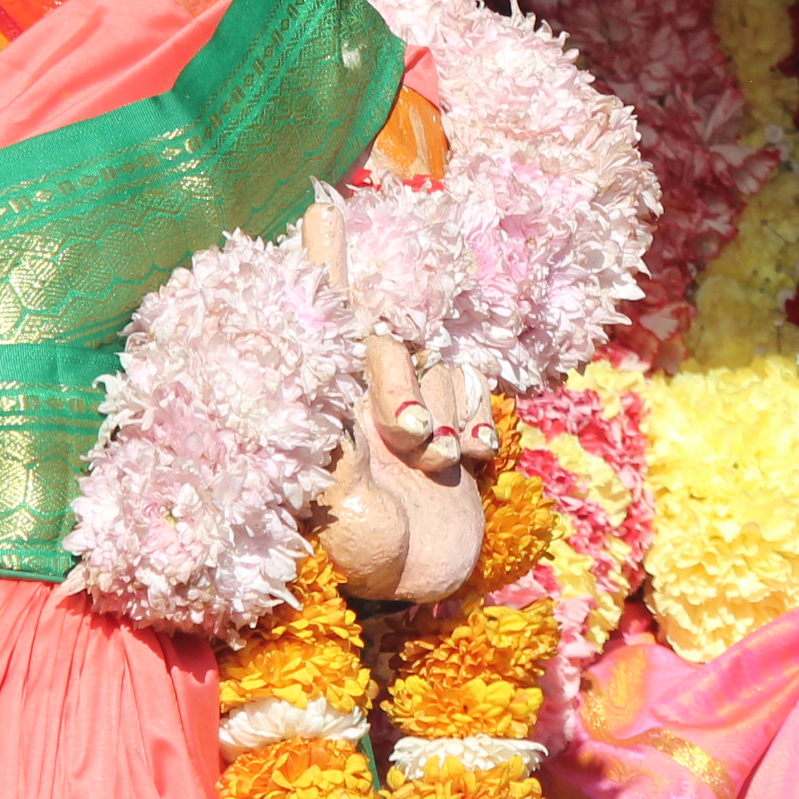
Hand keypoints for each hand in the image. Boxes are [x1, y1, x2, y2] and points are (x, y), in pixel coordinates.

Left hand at [298, 203, 488, 602]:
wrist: (429, 589)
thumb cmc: (370, 560)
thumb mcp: (347, 520)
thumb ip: (343, 466)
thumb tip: (341, 424)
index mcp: (327, 412)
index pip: (324, 324)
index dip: (322, 265)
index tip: (321, 210)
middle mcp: (367, 402)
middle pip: (387, 344)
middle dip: (400, 383)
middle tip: (411, 440)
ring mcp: (415, 413)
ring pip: (440, 368)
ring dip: (445, 411)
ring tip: (438, 462)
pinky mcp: (455, 427)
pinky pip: (474, 394)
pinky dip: (478, 419)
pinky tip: (474, 456)